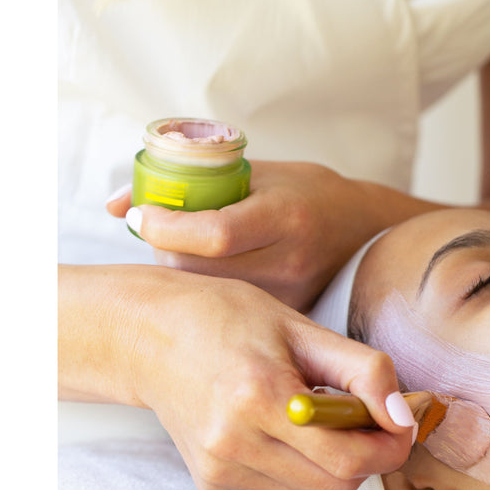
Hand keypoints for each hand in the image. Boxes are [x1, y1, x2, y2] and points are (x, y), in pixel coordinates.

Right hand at [59, 265, 416, 489]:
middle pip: (338, 486)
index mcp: (258, 398)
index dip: (391, 447)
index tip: (402, 423)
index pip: (349, 458)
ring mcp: (219, 471)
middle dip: (368, 456)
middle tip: (364, 416)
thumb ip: (364, 371)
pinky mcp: (214, 485)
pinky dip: (302, 469)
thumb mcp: (302, 328)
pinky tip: (279, 430)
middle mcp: (233, 444)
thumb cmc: (228, 320)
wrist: (149, 337)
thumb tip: (405, 418)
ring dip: (337, 465)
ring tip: (317, 418)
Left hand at [107, 161, 421, 310]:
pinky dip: (213, 294)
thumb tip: (118, 205)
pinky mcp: (290, 316)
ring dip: (187, 275)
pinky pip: (235, 310)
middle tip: (160, 234)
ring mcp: (292, 294)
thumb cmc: (312, 195)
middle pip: (202, 270)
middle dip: (167, 252)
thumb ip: (194, 183)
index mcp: (285, 215)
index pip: (213, 233)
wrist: (371, 233)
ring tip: (189, 253)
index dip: (166, 227)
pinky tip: (214, 279)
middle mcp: (290, 259)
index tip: (142, 215)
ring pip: (212, 295)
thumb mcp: (261, 174)